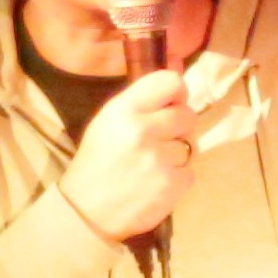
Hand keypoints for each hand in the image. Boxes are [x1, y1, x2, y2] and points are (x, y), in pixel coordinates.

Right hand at [58, 66, 198, 242]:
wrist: (86, 212)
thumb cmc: (97, 163)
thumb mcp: (108, 122)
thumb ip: (141, 99)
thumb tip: (178, 66)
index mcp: (123, 110)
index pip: (170, 82)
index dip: (176, 92)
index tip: (171, 103)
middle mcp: (142, 130)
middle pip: (187, 114)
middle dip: (179, 126)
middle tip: (161, 140)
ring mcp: (159, 159)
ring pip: (191, 145)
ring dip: (179, 154)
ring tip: (155, 165)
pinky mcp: (171, 184)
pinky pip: (190, 172)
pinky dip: (178, 179)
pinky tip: (156, 184)